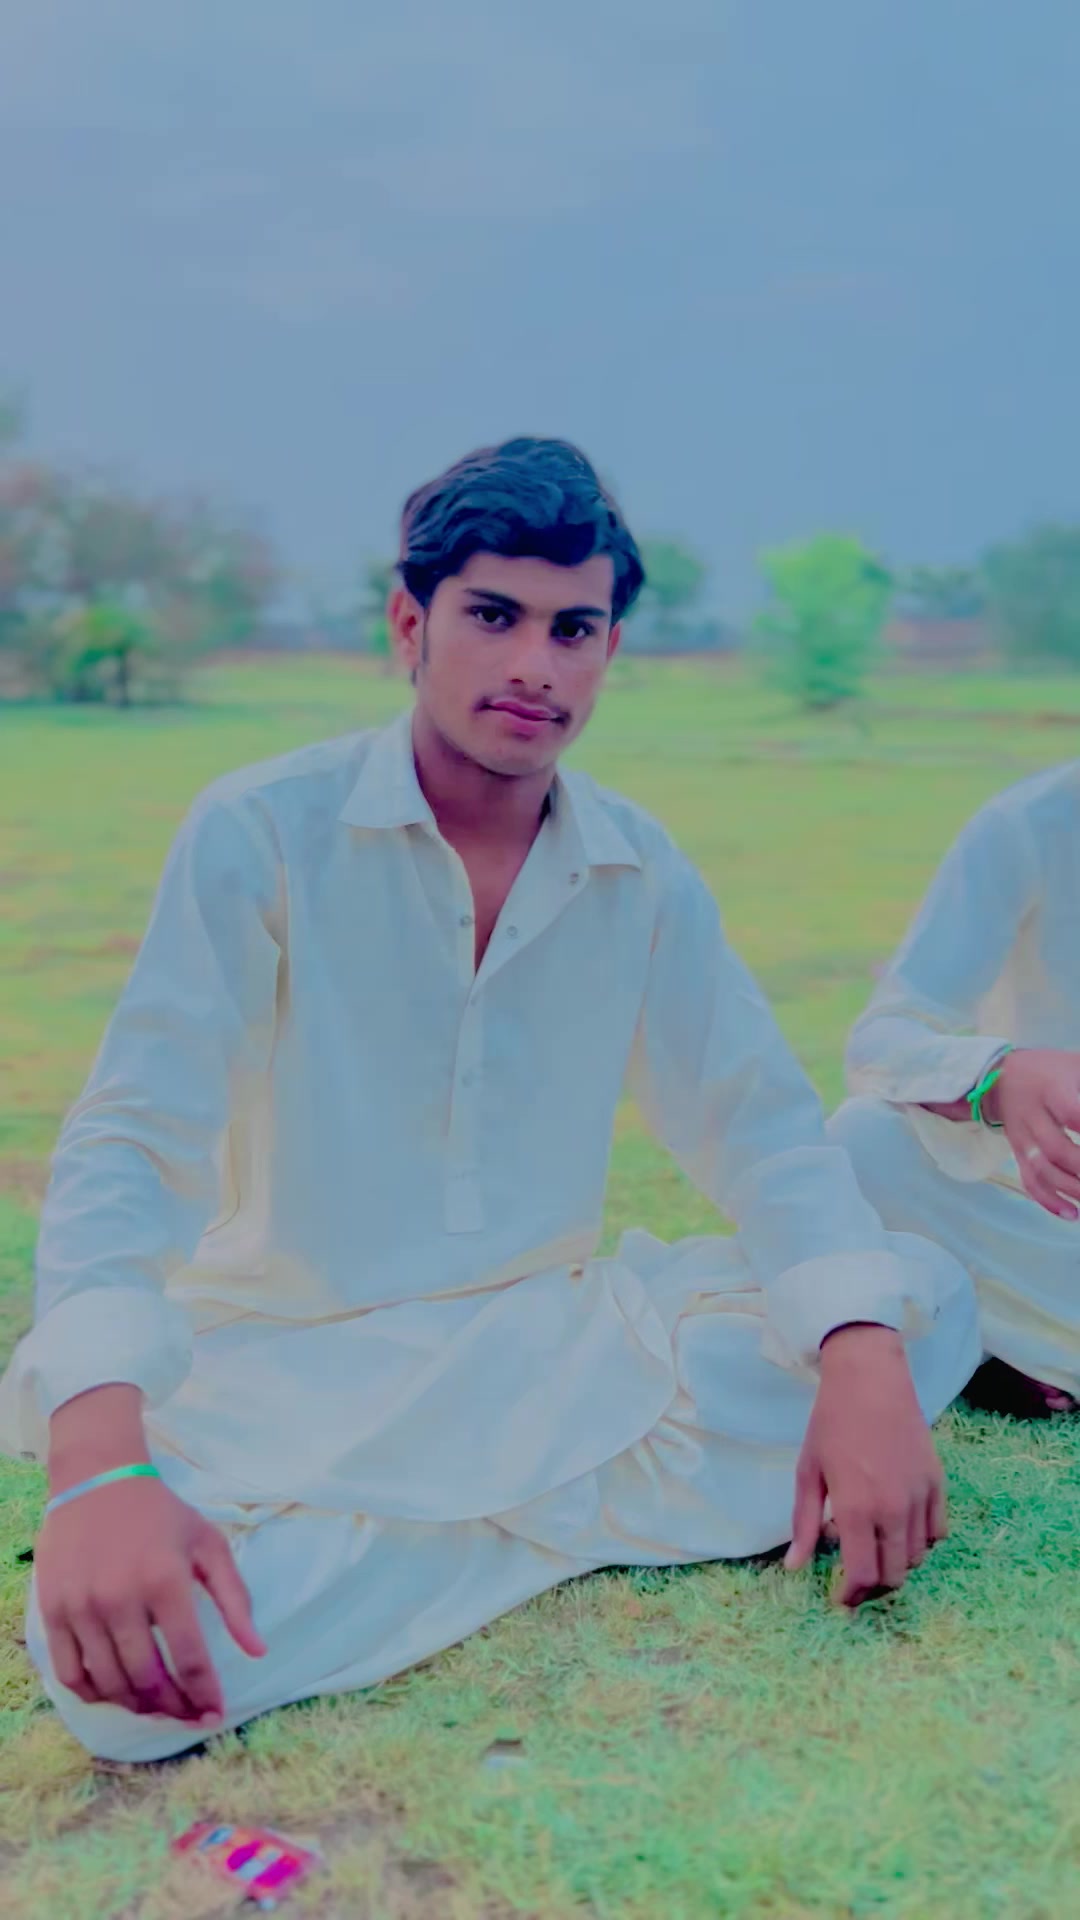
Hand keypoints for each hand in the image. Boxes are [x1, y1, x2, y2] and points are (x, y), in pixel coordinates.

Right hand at [39, 1384, 264, 1722]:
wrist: (96, 1480)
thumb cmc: (160, 1513)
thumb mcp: (207, 1545)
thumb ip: (235, 1598)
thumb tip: (258, 1651)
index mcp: (165, 1581)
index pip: (189, 1658)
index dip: (204, 1694)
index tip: (215, 1714)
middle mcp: (120, 1599)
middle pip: (148, 1679)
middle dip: (173, 1708)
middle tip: (188, 1716)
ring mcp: (82, 1608)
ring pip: (110, 1683)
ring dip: (137, 1707)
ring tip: (157, 1708)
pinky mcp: (53, 1612)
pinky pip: (71, 1673)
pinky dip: (95, 1694)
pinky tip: (116, 1693)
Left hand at [785, 1325, 946, 1606]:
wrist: (870, 1380)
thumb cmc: (831, 1423)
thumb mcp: (808, 1472)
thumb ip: (805, 1524)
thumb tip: (795, 1567)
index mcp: (857, 1509)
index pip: (862, 1574)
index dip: (851, 1595)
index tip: (841, 1600)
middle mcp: (894, 1509)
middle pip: (894, 1575)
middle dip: (874, 1586)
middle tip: (855, 1579)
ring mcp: (920, 1497)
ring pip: (918, 1557)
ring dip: (896, 1563)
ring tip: (873, 1545)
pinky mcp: (938, 1483)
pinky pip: (937, 1532)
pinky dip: (920, 1541)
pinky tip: (899, 1528)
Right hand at [983, 1048, 1079, 1219]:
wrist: (1002, 1078)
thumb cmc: (1053, 1071)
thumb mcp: (1079, 1066)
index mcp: (1053, 1088)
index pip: (1073, 1114)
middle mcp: (1033, 1115)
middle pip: (1057, 1149)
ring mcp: (1022, 1137)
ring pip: (1043, 1170)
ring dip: (1072, 1190)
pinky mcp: (1018, 1154)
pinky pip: (1030, 1180)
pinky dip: (1049, 1201)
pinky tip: (1073, 1214)